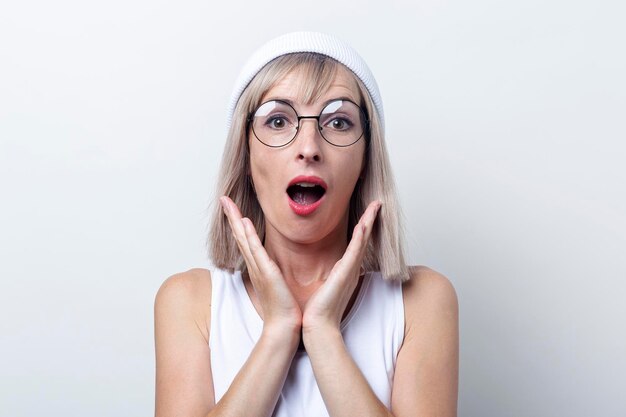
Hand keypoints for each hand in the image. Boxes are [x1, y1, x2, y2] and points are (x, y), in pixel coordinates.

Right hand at [220, 196, 301, 335]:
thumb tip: (279, 267)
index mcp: (259, 267)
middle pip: (240, 236)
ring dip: (236, 220)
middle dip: (232, 216)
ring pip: (244, 239)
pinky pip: (256, 250)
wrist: (285, 326)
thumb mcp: (280, 285)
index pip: (246, 241)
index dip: (238, 224)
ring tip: (228, 203)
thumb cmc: (284, 308)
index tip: (233, 209)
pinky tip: (245, 223)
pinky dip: (249, 236)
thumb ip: (277, 274)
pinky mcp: (266, 273)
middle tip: (224, 199)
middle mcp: (255, 266)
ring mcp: (259, 268)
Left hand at [301, 200, 381, 334]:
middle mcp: (352, 268)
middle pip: (364, 239)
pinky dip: (360, 238)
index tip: (368, 212)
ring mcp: (350, 271)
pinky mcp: (345, 274)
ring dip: (368, 222)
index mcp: (346, 270)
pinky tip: (363, 225)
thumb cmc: (320, 308)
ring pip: (362, 241)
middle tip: (377, 203)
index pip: (358, 243)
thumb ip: (330, 275)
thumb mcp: (325, 285)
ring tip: (374, 207)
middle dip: (371, 219)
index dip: (364, 226)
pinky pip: (354, 252)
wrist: (319, 325)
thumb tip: (328, 269)